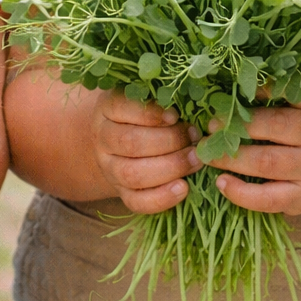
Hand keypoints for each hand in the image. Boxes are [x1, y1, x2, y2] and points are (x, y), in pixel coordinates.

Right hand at [91, 92, 200, 212]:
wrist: (119, 143)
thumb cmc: (144, 113)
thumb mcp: (148, 98)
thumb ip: (164, 98)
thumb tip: (196, 106)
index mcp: (107, 109)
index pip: (122, 108)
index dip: (151, 114)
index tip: (176, 116)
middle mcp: (104, 139)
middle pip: (131, 143)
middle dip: (169, 142)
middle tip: (195, 138)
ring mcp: (110, 168)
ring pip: (132, 174)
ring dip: (170, 168)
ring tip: (195, 160)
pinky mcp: (121, 192)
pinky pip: (137, 202)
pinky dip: (161, 198)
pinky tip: (183, 188)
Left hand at [205, 86, 300, 215]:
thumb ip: (281, 91)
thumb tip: (232, 81)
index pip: (298, 91)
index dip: (267, 87)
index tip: (238, 85)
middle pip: (277, 127)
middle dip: (238, 125)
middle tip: (210, 125)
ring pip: (268, 163)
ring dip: (232, 157)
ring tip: (206, 152)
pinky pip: (270, 199)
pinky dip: (242, 193)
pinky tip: (221, 182)